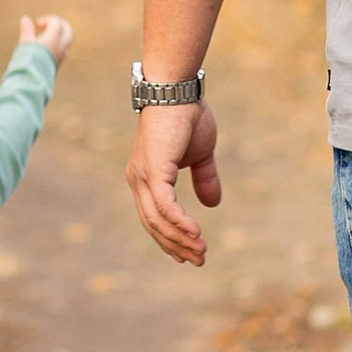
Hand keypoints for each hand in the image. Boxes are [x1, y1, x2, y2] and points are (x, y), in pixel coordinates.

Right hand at [19, 12, 73, 62]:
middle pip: (67, 29)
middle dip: (59, 24)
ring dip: (60, 34)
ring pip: (67, 39)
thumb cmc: (28, 60)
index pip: (56, 22)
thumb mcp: (25, 43)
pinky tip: (48, 47)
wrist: (33, 80)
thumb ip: (26, 30)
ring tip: (47, 36)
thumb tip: (25, 18)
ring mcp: (62, 55)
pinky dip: (59, 43)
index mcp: (54, 37)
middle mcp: (61, 45)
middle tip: (47, 25)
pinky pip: (64, 49)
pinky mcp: (59, 63)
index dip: (47, 20)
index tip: (36, 24)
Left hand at [127, 97, 220, 264]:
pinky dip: (179, 222)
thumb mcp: (200, 155)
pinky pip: (165, 206)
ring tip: (201, 251)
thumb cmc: (187, 117)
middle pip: (153, 224)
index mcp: (146, 177)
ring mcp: (143, 176)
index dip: (169, 238)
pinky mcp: (153, 170)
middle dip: (176, 245)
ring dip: (180, 239)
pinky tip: (194, 233)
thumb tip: (213, 204)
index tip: (185, 256)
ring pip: (158, 220)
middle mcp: (139, 180)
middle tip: (198, 260)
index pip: (154, 217)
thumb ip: (204, 178)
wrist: (178, 91)